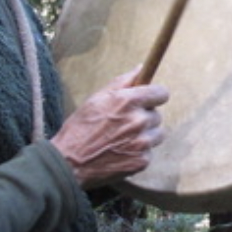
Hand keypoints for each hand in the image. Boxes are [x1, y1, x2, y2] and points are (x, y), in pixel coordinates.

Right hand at [51, 68, 168, 187]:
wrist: (70, 163)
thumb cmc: (80, 128)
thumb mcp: (96, 98)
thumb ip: (122, 82)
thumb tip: (141, 68)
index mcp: (128, 101)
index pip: (162, 93)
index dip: (155, 96)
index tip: (149, 100)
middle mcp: (138, 121)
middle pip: (157, 116)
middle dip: (144, 118)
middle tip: (124, 124)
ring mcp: (142, 143)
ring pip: (156, 135)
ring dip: (145, 136)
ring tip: (122, 139)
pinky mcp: (142, 161)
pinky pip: (149, 152)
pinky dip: (138, 153)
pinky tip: (121, 152)